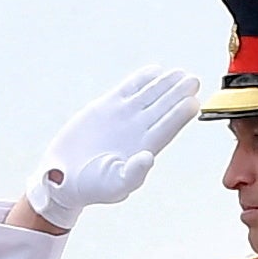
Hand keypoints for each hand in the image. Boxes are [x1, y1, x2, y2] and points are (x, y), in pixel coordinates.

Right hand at [21, 66, 205, 229]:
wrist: (64, 176)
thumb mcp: (114, 186)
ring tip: (179, 73)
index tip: (193, 102)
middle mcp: (139, 130)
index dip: (181, 114)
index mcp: (145, 148)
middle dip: (178, 93)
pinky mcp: (107, 106)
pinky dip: (141, 79)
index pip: (168, 127)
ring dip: (165, 83)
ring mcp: (124, 116)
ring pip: (150, 94)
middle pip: (164, 107)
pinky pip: (129, 88)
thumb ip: (134, 174)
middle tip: (193, 80)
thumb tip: (149, 157)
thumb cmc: (92, 187)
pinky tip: (155, 70)